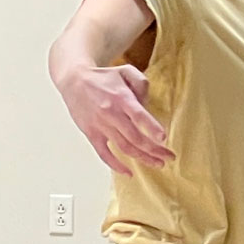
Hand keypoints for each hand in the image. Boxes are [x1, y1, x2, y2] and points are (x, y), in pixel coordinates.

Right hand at [56, 63, 172, 176]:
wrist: (74, 80)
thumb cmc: (102, 78)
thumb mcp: (125, 70)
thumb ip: (141, 83)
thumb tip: (147, 105)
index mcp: (121, 98)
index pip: (138, 115)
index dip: (151, 127)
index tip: (163, 138)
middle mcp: (111, 113)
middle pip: (135, 137)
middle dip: (154, 150)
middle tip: (168, 157)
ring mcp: (101, 126)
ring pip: (124, 148)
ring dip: (142, 158)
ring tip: (157, 164)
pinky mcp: (92, 134)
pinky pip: (104, 154)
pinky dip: (116, 166)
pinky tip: (129, 173)